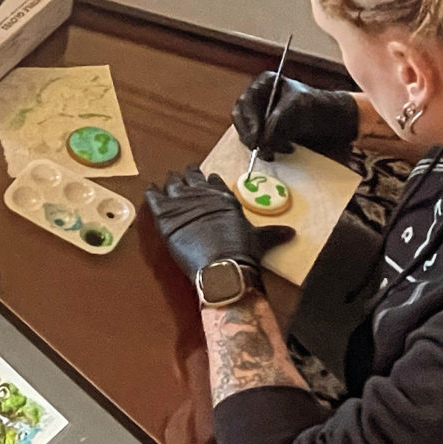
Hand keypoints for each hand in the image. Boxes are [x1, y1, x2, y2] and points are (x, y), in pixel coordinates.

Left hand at [146, 166, 289, 283]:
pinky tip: (150, 191)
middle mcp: (203, 194)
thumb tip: (291, 233)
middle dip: (189, 176)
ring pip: (172, 183)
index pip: (213, 181)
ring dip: (171, 182)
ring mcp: (182, 202)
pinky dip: (152, 193)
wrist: (222, 266)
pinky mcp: (165, 215)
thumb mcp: (259, 239)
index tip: (206, 180)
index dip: (208, 181)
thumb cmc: (242, 253)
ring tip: (168, 182)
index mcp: (224, 196)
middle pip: (192, 177)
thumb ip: (272, 233)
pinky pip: (154, 196)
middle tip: (185, 177)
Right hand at [235, 73, 365, 163]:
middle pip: (241, 118)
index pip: (246, 102)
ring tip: (279, 150)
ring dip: (259, 144)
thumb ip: (279, 120)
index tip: (257, 139)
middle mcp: (259, 97)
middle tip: (262, 150)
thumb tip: (263, 139)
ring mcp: (260, 114)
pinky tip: (280, 151)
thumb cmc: (320, 107)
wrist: (335, 121)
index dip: (248, 122)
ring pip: (246, 132)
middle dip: (251, 136)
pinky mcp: (264, 131)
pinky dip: (264, 148)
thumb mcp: (300, 108)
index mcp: (266, 83)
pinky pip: (255, 141)